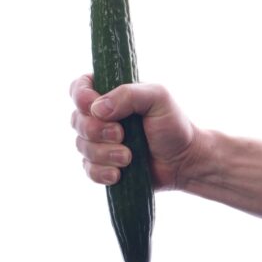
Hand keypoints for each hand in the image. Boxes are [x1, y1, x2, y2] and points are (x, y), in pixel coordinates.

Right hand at [70, 74, 198, 189]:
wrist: (184, 160)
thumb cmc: (173, 124)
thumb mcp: (158, 97)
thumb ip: (129, 94)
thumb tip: (97, 109)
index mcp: (112, 94)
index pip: (79, 87)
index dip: (80, 97)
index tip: (93, 107)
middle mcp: (102, 117)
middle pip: (77, 120)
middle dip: (97, 130)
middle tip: (122, 134)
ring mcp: (101, 142)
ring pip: (81, 146)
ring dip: (104, 153)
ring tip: (128, 157)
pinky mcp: (104, 165)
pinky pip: (88, 169)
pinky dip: (101, 172)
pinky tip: (118, 174)